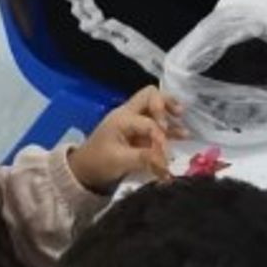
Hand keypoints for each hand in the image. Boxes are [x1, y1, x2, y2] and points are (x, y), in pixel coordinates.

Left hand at [67, 87, 185, 192]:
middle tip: (178, 114)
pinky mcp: (138, 131)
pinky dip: (169, 126)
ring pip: (155, 105)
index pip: (148, 122)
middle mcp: (128, 114)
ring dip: (169, 111)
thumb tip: (166, 161)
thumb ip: (144, 158)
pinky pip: (156, 122)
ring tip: (182, 118)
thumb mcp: (120, 161)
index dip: (160, 137)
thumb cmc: (99, 163)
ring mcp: (134, 121)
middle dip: (166, 103)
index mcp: (122, 119)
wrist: (83, 171)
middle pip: (151, 95)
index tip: (165, 154)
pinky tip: (182, 134)